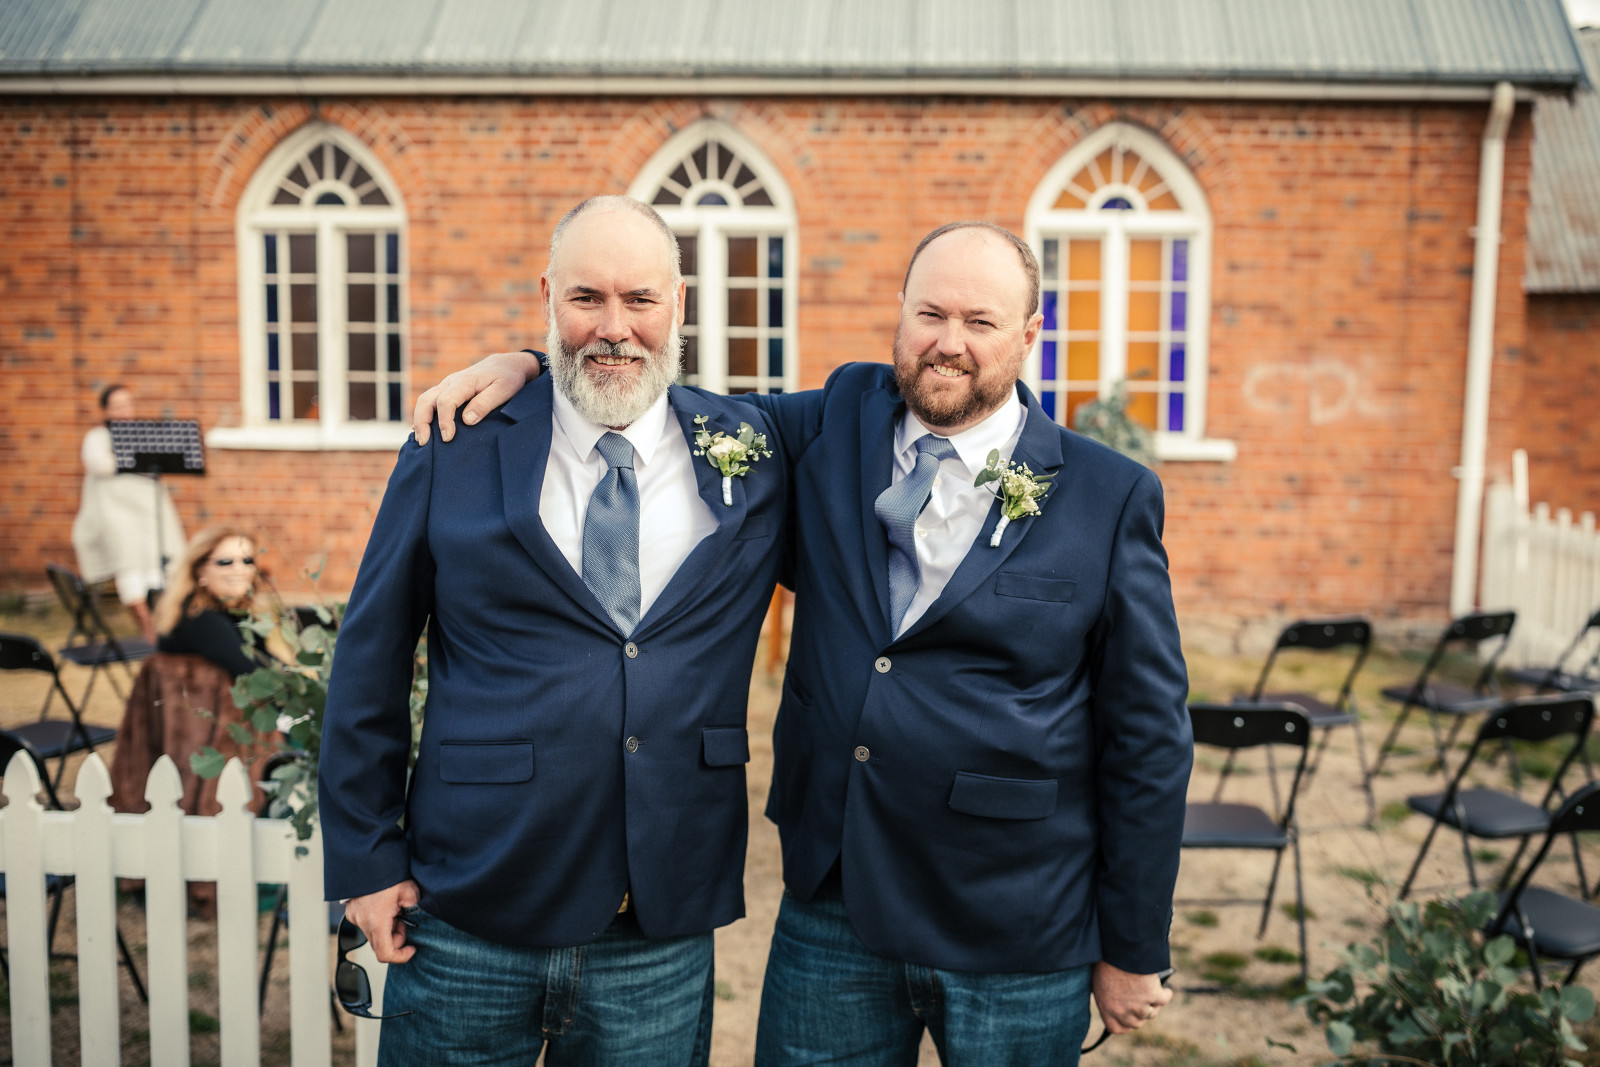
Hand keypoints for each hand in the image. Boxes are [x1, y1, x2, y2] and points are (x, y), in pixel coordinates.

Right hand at [344, 879, 420, 963]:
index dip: (401, 956)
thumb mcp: (410, 892)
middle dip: (395, 938)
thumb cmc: (390, 875)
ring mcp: (354, 918)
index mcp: (376, 921)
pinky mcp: (351, 912)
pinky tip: (383, 906)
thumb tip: (415, 921)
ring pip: (374, 935)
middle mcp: (362, 922)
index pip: (385, 954)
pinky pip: (367, 925)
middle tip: (403, 919)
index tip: (412, 949)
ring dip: (386, 929)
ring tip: (394, 909)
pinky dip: (377, 922)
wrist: (369, 860)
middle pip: (380, 945)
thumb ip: (415, 911)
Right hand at [411, 350, 542, 444]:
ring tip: (421, 440)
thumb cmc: (507, 378)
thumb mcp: (503, 390)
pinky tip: (424, 431)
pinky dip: (424, 416)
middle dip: (422, 421)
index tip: (447, 438)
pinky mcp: (447, 391)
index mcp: (465, 381)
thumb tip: (467, 420)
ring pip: (425, 400)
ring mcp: (447, 386)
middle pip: (427, 400)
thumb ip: (485, 404)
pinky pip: (430, 402)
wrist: (504, 365)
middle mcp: (451, 382)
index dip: (444, 421)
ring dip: (419, 420)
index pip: (446, 401)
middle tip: (424, 442)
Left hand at [1092, 960, 1171, 1034]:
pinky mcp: (1152, 995)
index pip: (1117, 1028)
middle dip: (1140, 1014)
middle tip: (1143, 1004)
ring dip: (1153, 1005)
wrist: (1118, 947)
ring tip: (1154, 995)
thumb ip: (1108, 996)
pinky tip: (1166, 990)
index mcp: (1106, 1007)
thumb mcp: (1099, 981)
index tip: (1130, 1017)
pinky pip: (1164, 999)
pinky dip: (1166, 994)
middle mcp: (1122, 1010)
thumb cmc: (1106, 959)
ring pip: (1151, 1013)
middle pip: (1137, 1023)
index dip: (1125, 1024)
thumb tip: (1117, 1002)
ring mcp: (1138, 1005)